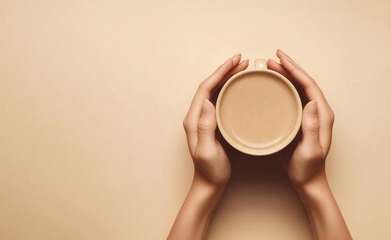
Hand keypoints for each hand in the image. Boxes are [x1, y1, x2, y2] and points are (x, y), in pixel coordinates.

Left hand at [168, 54, 248, 239]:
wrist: (209, 184)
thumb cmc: (210, 171)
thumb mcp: (207, 151)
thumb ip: (205, 128)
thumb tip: (207, 101)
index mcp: (194, 119)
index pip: (205, 88)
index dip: (219, 72)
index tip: (234, 61)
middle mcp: (197, 116)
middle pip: (210, 86)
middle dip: (225, 71)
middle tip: (243, 61)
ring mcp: (204, 119)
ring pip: (215, 91)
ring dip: (228, 78)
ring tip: (243, 70)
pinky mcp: (212, 124)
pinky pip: (220, 100)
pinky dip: (230, 90)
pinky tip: (240, 89)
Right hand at [268, 50, 350, 239]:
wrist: (307, 181)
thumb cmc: (308, 168)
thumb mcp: (310, 150)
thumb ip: (312, 127)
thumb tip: (312, 101)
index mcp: (322, 115)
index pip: (309, 84)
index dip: (295, 69)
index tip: (280, 58)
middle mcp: (317, 112)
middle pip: (303, 83)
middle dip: (288, 68)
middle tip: (271, 60)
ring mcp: (308, 115)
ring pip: (297, 89)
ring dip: (284, 76)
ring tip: (269, 68)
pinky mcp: (299, 120)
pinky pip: (291, 98)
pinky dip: (281, 88)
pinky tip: (271, 87)